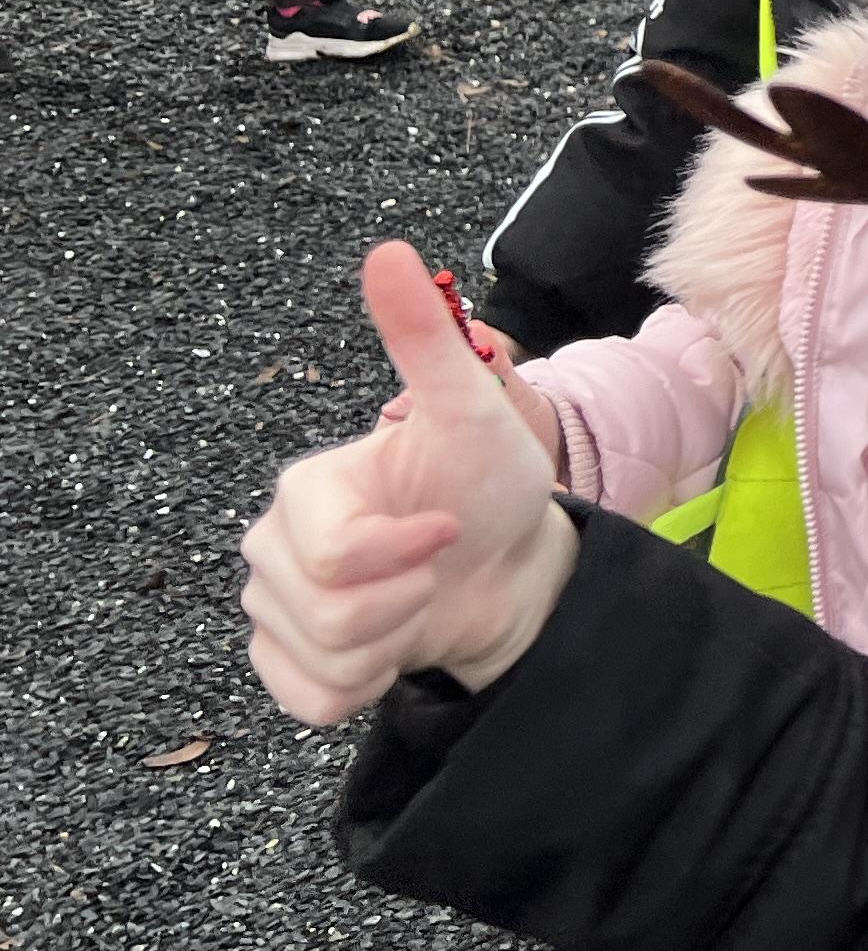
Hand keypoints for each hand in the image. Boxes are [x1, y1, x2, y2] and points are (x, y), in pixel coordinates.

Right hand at [243, 243, 578, 723]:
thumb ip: (425, 338)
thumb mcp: (470, 409)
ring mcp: (274, 610)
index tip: (447, 527)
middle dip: (405, 598)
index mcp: (304, 492)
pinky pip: (311, 700)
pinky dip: (364, 684)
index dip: (402, 552)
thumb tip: (390, 250)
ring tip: (420, 597)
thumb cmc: (489, 484)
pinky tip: (393, 644)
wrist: (512, 564)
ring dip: (394, 639)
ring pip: (325, 657)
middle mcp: (272, 548)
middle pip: (326, 612)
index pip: (329, 555)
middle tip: (434, 565)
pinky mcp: (290, 665)